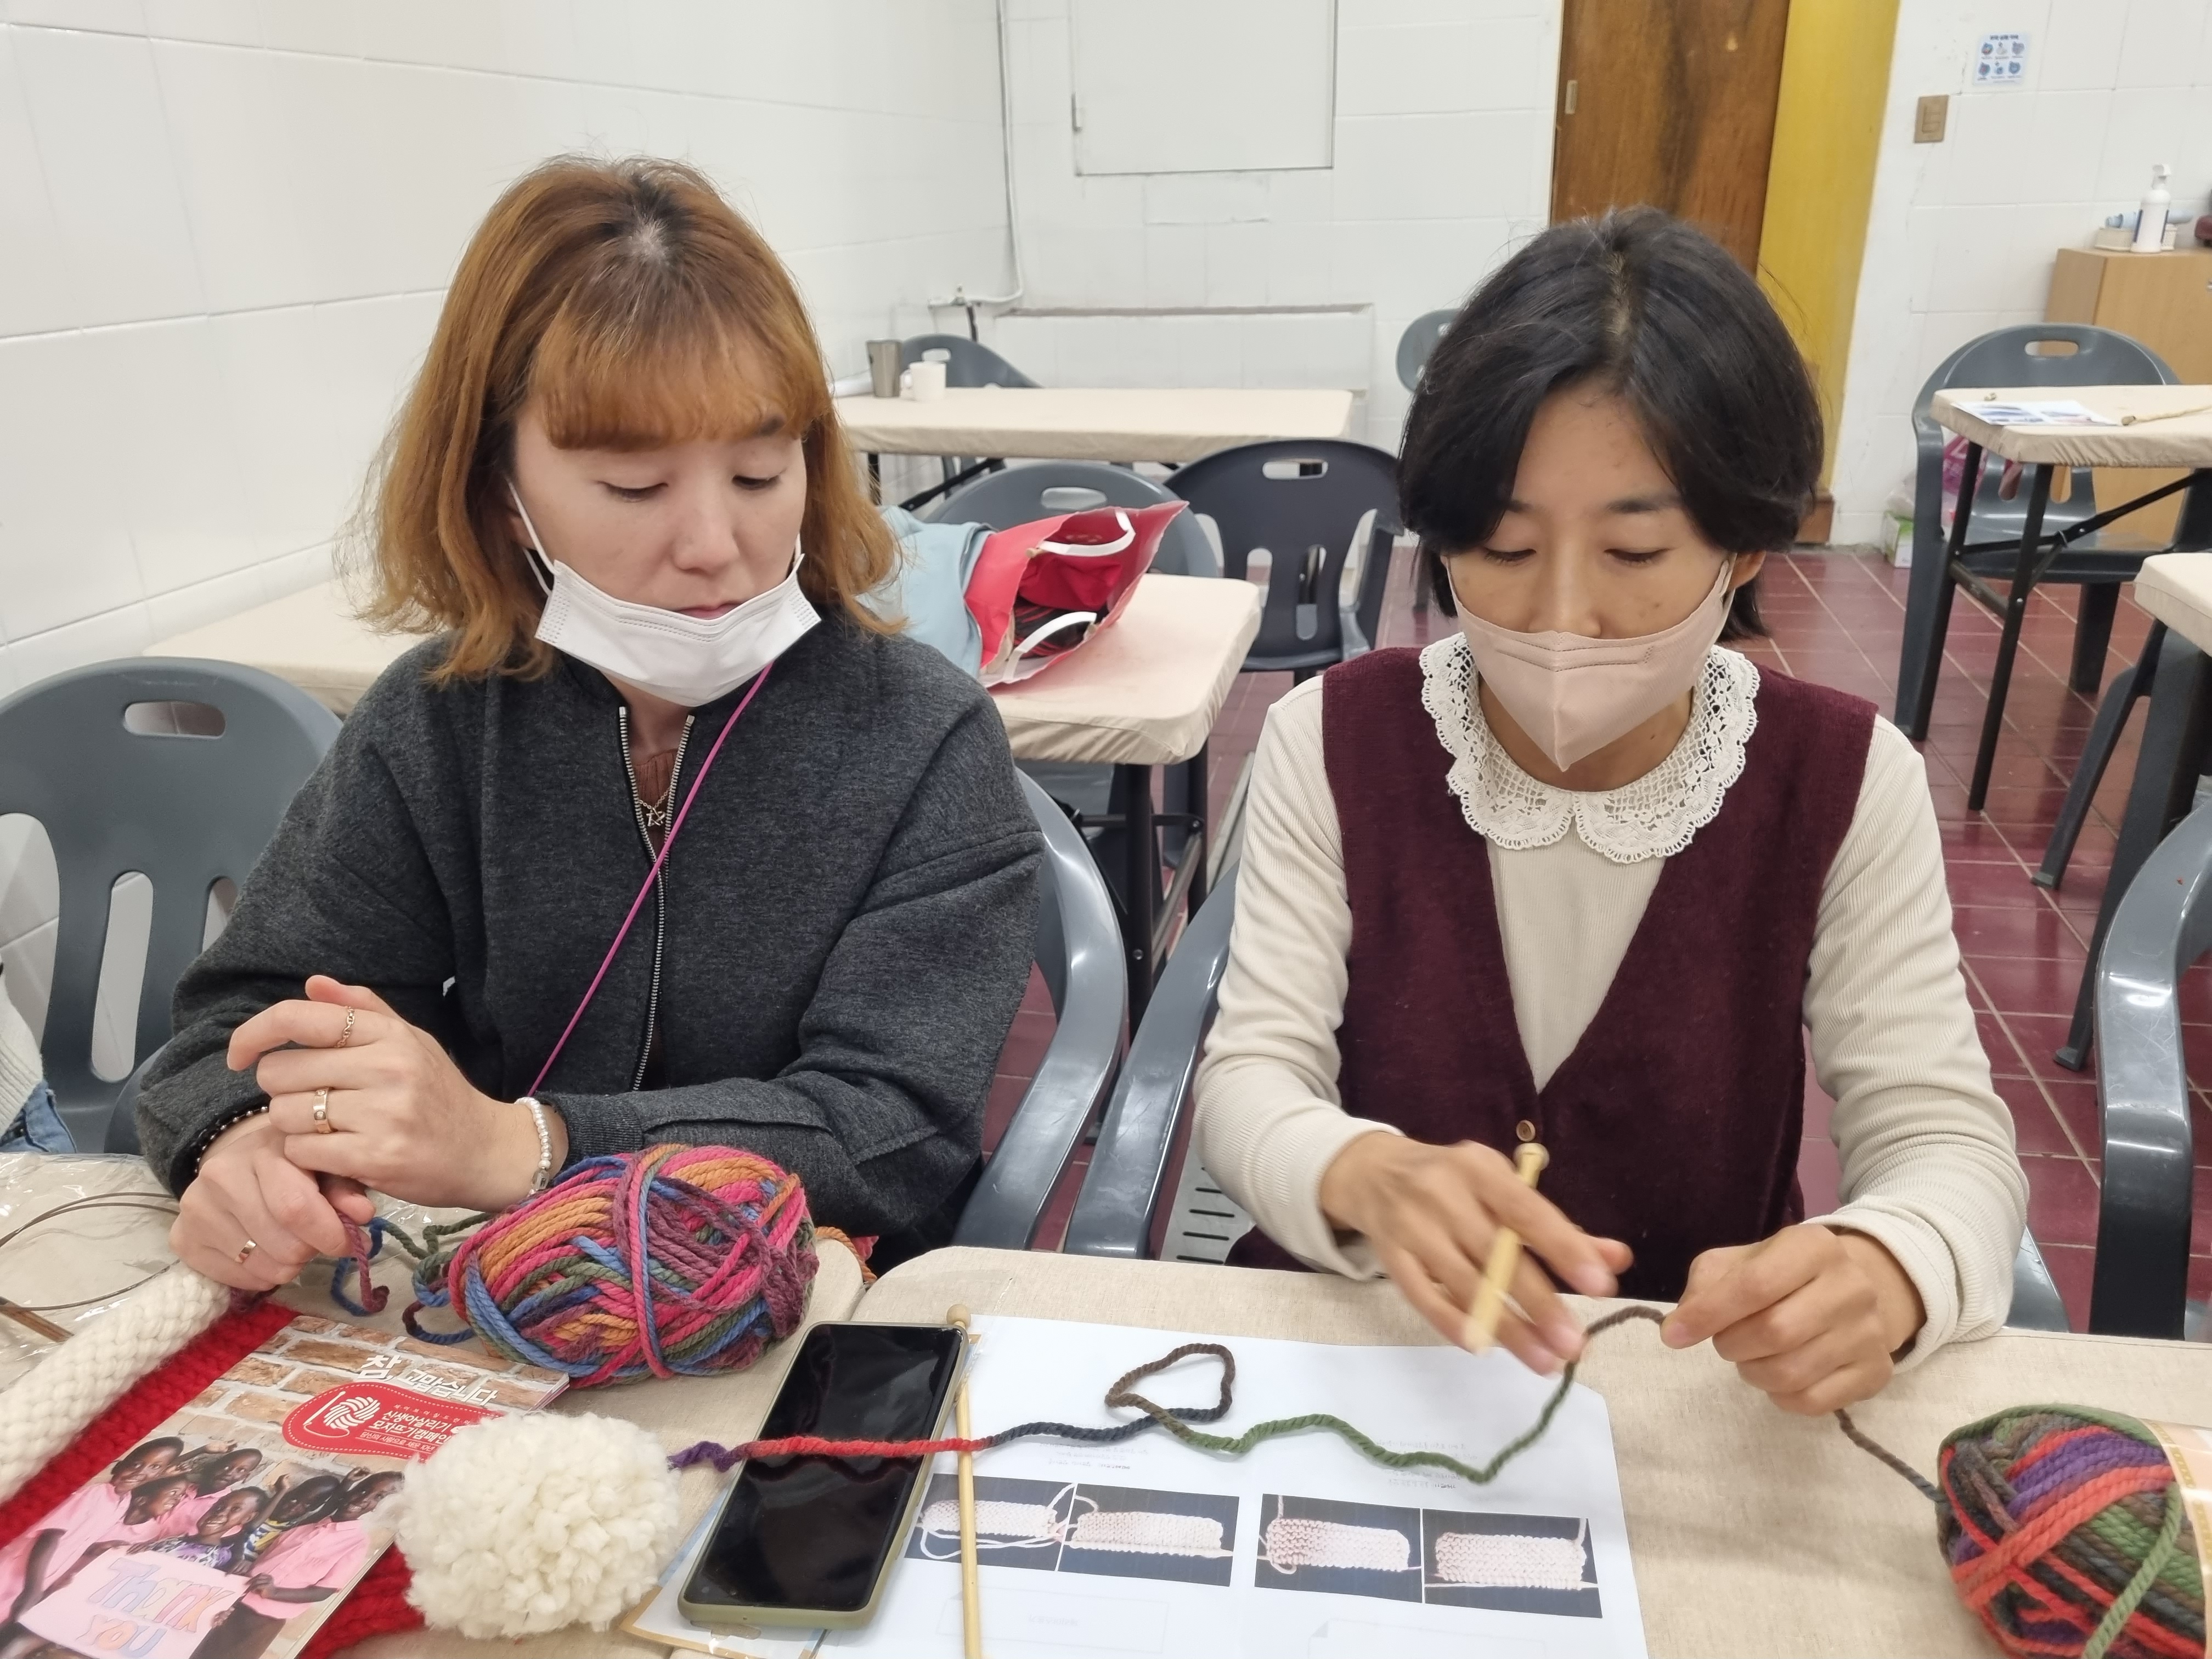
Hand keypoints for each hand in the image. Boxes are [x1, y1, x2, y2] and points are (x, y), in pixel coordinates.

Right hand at [172, 1111, 374, 1290]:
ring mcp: (194, 1209)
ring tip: (290, 1241)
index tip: (352, 1242)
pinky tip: (265, 1251)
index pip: (296, 1208)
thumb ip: (346, 1189)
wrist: (239, 1163)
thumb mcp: (326, 1166)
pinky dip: (262, 1275)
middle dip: (312, 1250)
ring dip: (289, 1264)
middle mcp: (219, 1177)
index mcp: (261, 1151)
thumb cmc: (294, 1165)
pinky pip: (238, 1279)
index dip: (331, 1234)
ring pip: (263, 1267)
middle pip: (283, 1245)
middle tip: (316, 1239)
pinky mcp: (182, 1239)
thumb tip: (362, 1215)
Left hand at [230, 976, 562, 1211]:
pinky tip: (332, 1154)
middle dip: (281, 1090)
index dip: (253, 1033)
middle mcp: (387, 1066)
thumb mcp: (411, 1042)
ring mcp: (383, 1112)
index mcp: (389, 1034)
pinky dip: (306, 1156)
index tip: (239, 1055)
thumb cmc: (441, 1096)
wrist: (486, 1151)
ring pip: (285, 1114)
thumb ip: (363, 1010)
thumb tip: (312, 983)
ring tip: (325, 1130)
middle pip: (280, 1070)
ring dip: (292, 1127)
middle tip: (309, 1102)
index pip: (300, 1017)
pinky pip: (301, 1151)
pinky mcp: (376, 1156)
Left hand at [246, 1574, 271, 1596]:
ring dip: (251, 1585)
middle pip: (258, 1577)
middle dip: (251, 1580)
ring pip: (257, 1581)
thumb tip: (250, 1582)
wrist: (274, 1594)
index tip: (249, 1581)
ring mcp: (269, 1581)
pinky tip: (252, 1591)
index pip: (260, 1574)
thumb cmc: (268, 1590)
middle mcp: (269, 1578)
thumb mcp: (264, 1584)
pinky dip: (254, 1588)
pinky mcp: (267, 1586)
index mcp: (269, 1576)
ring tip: (249, 1588)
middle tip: (246, 1584)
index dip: (254, 1577)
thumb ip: (259, 1582)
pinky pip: (258, 1586)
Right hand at [1319, 1133, 1633, 1374]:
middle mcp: (1442, 1195)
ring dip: (1506, 1327)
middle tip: (1576, 1344)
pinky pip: (1423, 1297)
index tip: (1601, 1284)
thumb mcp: (1503, 1187)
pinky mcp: (1390, 1256)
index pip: (1526, 1210)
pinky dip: (1453, 1323)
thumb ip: (1559, 1225)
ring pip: (1464, 1284)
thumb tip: (1617, 1259)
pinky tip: (1483, 1348)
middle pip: (1495, 1254)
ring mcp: (1412, 1227)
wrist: (1372, 1172)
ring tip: (1545, 1362)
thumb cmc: (1454, 1182)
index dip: (1563, 1247)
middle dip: (1539, 1302)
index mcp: (1478, 1169)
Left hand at [1660, 1225, 1924, 1413]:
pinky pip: (1812, 1402)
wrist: (1850, 1292)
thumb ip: (1705, 1286)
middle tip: (1724, 1342)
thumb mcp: (1739, 1263)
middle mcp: (1851, 1287)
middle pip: (1775, 1332)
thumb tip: (1677, 1330)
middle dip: (1732, 1344)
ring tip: (1751, 1356)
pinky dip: (1780, 1396)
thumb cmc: (1781, 1275)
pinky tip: (1779, 1374)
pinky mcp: (1875, 1373)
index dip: (1709, 1314)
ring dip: (1753, 1372)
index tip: (1674, 1335)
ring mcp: (1869, 1333)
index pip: (1755, 1285)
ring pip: (1791, 1373)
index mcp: (1813, 1247)